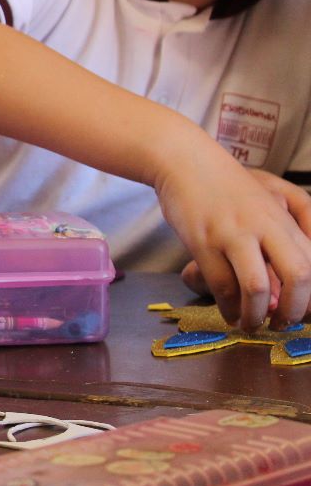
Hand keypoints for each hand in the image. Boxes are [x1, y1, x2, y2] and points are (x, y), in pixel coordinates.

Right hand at [158, 147, 310, 329]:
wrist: (187, 162)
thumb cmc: (227, 187)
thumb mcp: (265, 205)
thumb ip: (280, 242)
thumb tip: (282, 293)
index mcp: (285, 219)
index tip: (303, 312)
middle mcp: (265, 227)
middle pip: (300, 275)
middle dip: (295, 310)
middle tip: (283, 323)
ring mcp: (234, 233)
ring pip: (257, 286)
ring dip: (257, 316)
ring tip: (251, 324)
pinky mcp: (203, 241)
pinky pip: (221, 285)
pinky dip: (228, 308)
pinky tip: (228, 312)